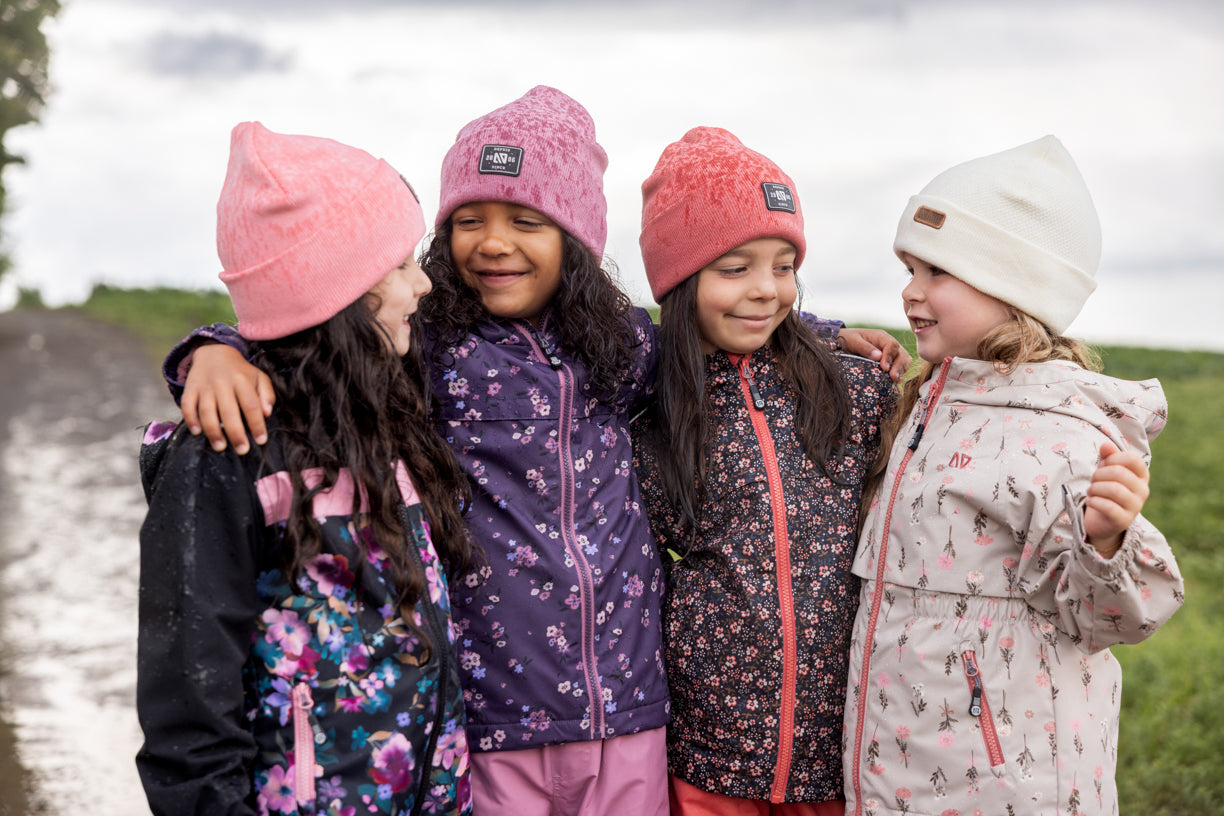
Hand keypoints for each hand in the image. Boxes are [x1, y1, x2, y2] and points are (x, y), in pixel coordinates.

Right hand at [181, 343, 274, 453]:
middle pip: (229, 411)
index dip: (257, 424)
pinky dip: (190, 419)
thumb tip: (267, 413)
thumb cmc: (241, 371)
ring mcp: (205, 386)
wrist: (214, 352)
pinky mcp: (190, 388)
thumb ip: (267, 394)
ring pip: (207, 411)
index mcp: (242, 380)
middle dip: (236, 433)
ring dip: (213, 431)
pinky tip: (197, 432)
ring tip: (220, 447)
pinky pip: (187, 405)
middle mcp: (222, 383)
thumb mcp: (259, 377)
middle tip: (242, 450)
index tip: (261, 440)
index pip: (251, 405)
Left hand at [837, 328, 911, 381]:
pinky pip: (900, 367)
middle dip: (899, 366)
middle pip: (901, 353)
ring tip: (895, 380)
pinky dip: (899, 373)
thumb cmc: (847, 340)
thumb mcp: (852, 341)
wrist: (842, 342)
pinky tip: (894, 382)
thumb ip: (864, 348)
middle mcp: (888, 344)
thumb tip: (879, 356)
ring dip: (901, 370)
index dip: (890, 357)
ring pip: (904, 360)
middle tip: (893, 377)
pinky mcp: (889, 362)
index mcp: (880, 336)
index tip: (884, 368)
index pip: (892, 345)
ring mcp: (890, 353)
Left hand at [1083, 441, 1149, 557]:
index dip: (1112, 458)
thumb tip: (1106, 445)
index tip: (1103, 465)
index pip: (1132, 458)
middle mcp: (1143, 490)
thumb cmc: (1106, 490)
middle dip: (1098, 475)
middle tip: (1092, 481)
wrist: (1103, 520)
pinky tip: (1090, 501)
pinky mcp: (1124, 520)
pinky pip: (1109, 507)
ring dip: (1095, 488)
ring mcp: (1135, 506)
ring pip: (1114, 490)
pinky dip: (1094, 501)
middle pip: (1119, 473)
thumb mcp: (1106, 470)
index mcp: (1142, 475)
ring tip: (1090, 491)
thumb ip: (1108, 456)